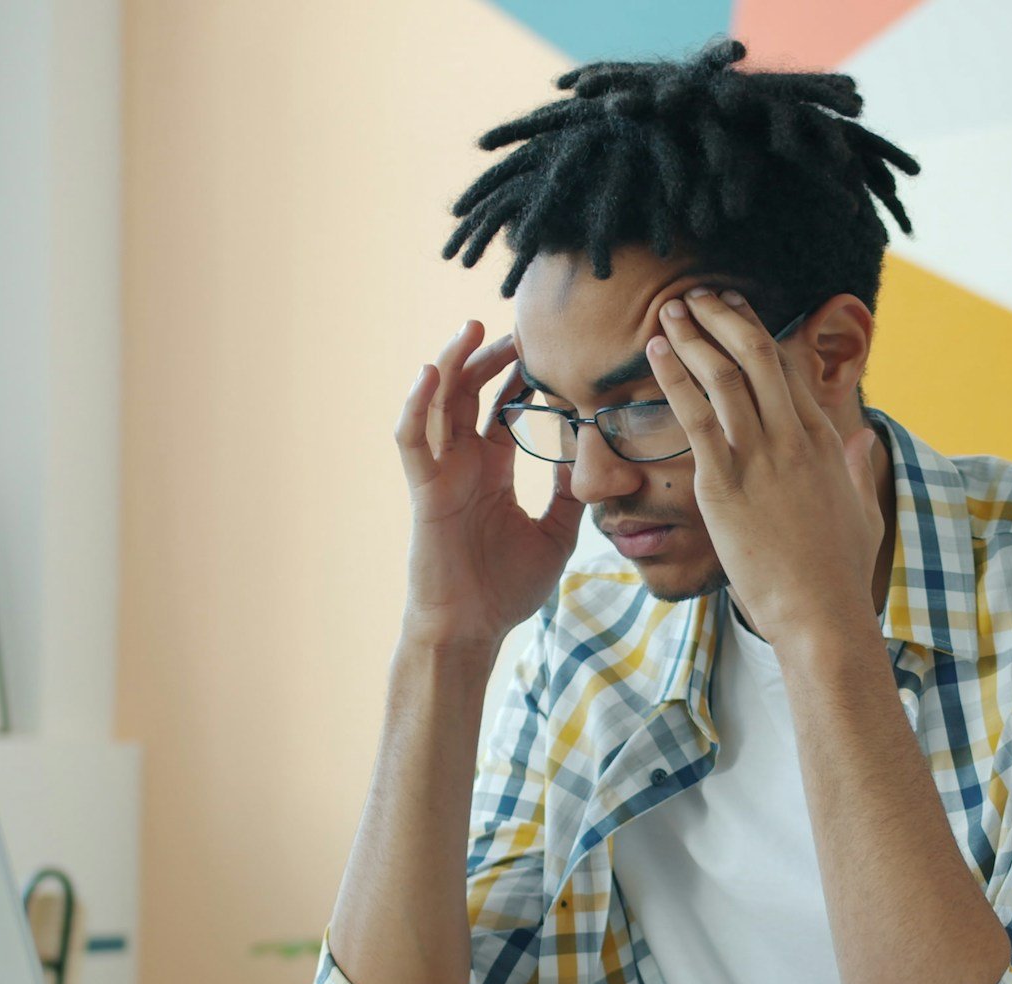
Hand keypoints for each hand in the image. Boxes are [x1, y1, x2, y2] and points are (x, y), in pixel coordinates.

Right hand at [395, 320, 584, 650]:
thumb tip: (598, 459)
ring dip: (453, 362)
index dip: (521, 375)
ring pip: (439, 403)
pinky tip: (432, 372)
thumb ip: (571, 496)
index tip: (547, 344)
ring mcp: (441, 472)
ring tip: (472, 328)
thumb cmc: (505, 589)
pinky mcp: (423, 488)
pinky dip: (417, 403)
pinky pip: (413, 439)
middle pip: (471, 392)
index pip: (504, 408)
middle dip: (491, 356)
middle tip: (517, 325)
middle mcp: (464, 464)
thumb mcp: (556, 535)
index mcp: (492, 471)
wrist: (471, 630)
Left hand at [646, 289, 882, 645]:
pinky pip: (695, 415)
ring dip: (694, 335)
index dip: (758, 331)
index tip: (734, 311)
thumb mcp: (863, 511)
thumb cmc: (838, 572)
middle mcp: (793, 438)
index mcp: (824, 440)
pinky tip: (655, 351)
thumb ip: (859, 467)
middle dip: (724, 316)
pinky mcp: (724, 483)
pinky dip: (673, 376)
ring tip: (671, 311)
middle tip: (699, 296)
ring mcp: (759, 457)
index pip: (789, 367)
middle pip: (757, 354)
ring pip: (724, 373)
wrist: (821, 614)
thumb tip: (866, 437)